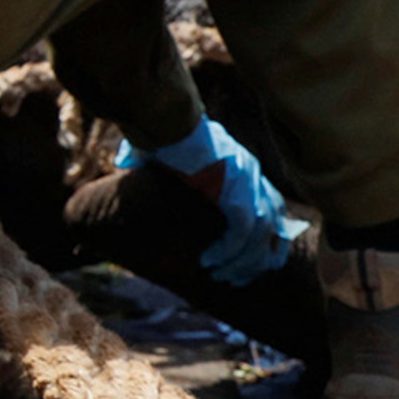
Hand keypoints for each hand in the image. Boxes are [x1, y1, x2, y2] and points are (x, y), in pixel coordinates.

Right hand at [116, 117, 307, 286]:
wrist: (164, 119)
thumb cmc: (158, 132)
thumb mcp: (162, 152)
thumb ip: (155, 165)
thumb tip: (125, 164)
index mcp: (244, 168)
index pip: (271, 210)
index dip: (264, 241)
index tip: (247, 263)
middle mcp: (253, 176)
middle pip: (273, 227)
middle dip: (258, 259)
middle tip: (234, 279)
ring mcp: (247, 182)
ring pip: (257, 235)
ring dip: (239, 261)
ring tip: (218, 275)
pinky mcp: (233, 189)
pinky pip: (239, 231)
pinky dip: (226, 251)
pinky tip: (207, 261)